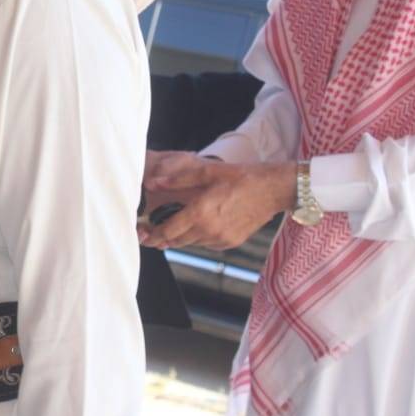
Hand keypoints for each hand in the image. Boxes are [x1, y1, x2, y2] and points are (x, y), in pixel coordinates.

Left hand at [137, 157, 296, 250]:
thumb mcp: (206, 171)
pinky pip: (206, 244)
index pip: (168, 231)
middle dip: (161, 238)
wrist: (273, 189)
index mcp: (200, 212)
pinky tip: (197, 226)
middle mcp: (209, 230)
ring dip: (180, 237)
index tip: (141, 236)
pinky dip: (197, 237)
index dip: (152, 235)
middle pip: (177, 240)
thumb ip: (177, 179)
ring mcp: (221, 239)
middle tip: (149, 234)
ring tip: (171, 228)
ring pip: (191, 243)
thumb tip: (152, 183)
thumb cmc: (240, 177)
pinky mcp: (231, 242)